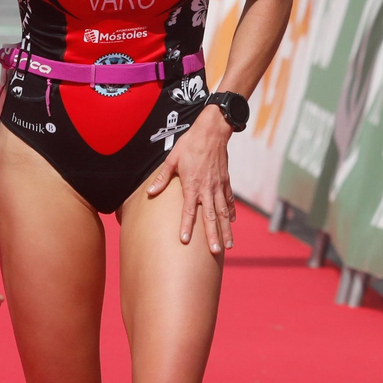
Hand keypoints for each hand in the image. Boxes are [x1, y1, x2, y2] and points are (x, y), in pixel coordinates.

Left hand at [146, 105, 236, 252]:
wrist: (213, 131)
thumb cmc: (190, 144)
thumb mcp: (172, 159)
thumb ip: (162, 178)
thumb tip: (150, 192)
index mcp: (192, 184)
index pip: (188, 210)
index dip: (186, 226)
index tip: (185, 241)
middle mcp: (207, 188)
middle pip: (210, 217)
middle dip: (213, 235)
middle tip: (215, 251)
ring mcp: (219, 186)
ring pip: (223, 212)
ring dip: (226, 229)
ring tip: (229, 245)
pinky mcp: (226, 181)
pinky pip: (229, 200)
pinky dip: (231, 212)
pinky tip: (232, 222)